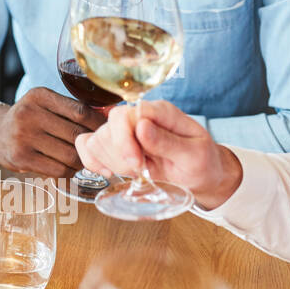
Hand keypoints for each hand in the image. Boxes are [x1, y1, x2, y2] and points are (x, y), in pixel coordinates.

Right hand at [0, 88, 105, 175]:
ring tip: (83, 159)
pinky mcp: (21, 158)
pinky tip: (69, 167)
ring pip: (70, 155)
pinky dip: (70, 171)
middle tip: (99, 150)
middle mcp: (28, 114)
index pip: (80, 112)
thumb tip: (113, 114)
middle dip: (91, 145)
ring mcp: (23, 137)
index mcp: (39, 96)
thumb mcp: (47, 103)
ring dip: (82, 161)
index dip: (99, 125)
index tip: (108, 132)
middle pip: (77, 135)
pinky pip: (59, 170)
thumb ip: (74, 108)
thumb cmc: (31, 118)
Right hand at [75, 99, 242, 209]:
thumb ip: (169, 141)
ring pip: (97, 140)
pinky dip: (92, 161)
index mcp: (160, 112)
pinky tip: (108, 171)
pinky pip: (87, 145)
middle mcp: (138, 117)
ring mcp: (123, 130)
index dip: (125, 139)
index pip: (125, 114)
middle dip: (120, 155)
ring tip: (137, 170)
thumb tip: (141, 126)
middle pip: (108, 127)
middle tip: (141, 169)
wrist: (202, 176)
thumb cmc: (202, 163)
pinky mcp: (113, 145)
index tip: (138, 163)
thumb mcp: (195, 155)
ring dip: (113, 162)